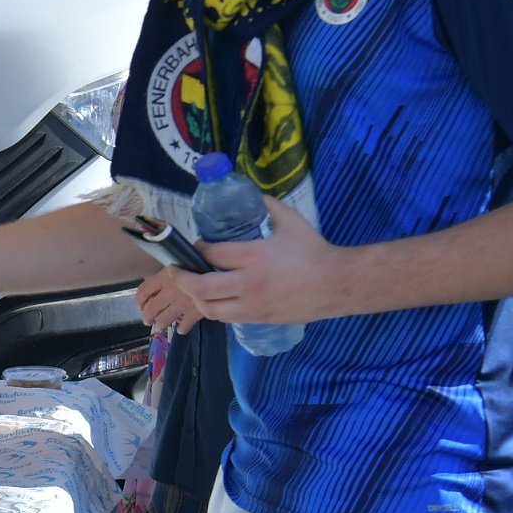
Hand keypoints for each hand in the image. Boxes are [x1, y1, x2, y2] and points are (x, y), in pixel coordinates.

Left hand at [135, 263, 204, 335]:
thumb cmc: (203, 261)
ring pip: (165, 319)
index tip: (140, 305)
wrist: (224, 272)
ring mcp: (182, 304)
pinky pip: (185, 324)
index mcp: (165, 276)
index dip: (140, 299)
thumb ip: (174, 268)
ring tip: (159, 328)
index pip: (144, 289)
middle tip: (147, 321)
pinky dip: (182, 328)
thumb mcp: (184, 259)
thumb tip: (166, 272)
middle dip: (147, 316)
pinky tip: (181, 330)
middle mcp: (170, 291)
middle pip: (152, 307)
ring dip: (160, 324)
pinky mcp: (196, 312)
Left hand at [174, 195, 351, 326]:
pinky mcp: (260, 319)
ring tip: (191, 286)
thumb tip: (245, 193)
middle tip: (175, 269)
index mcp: (254, 256)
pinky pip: (227, 317)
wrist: (337, 284)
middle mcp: (249, 283)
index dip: (196, 248)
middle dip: (181, 278)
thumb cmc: (313, 249)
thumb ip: (265, 205)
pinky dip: (215, 308)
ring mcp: (253, 305)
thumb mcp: (289, 219)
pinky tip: (214, 298)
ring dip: (195, 297)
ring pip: (210, 309)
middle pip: (200, 287)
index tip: (194, 245)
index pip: (210, 253)